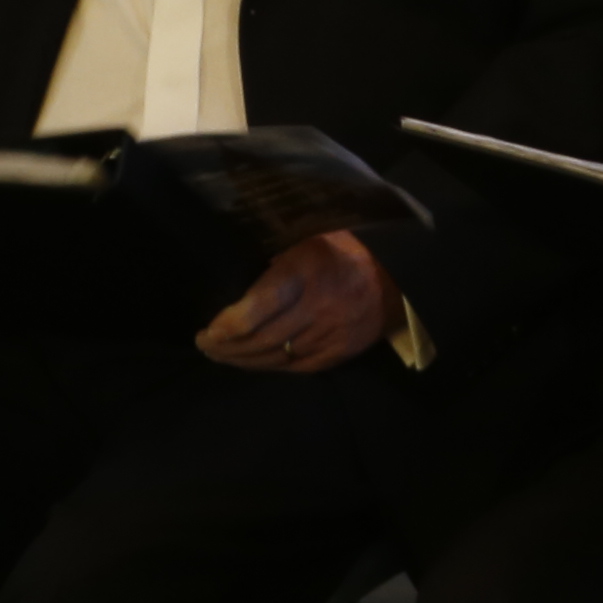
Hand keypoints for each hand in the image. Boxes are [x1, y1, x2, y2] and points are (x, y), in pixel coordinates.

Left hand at [197, 229, 397, 376]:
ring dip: (244, 360)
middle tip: (205, 346)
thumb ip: (274, 257)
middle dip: (227, 348)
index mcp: (304, 271)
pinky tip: (253, 363)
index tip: (206, 331)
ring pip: (278, 358)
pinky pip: (299, 367)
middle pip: (262, 339)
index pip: (256, 310)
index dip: (226, 327)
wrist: (396, 272)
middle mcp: (317, 307)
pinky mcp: (341, 352)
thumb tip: (239, 281)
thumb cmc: (343, 246)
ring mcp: (331, 334)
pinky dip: (272, 367)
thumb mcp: (306, 235)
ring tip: (222, 355)